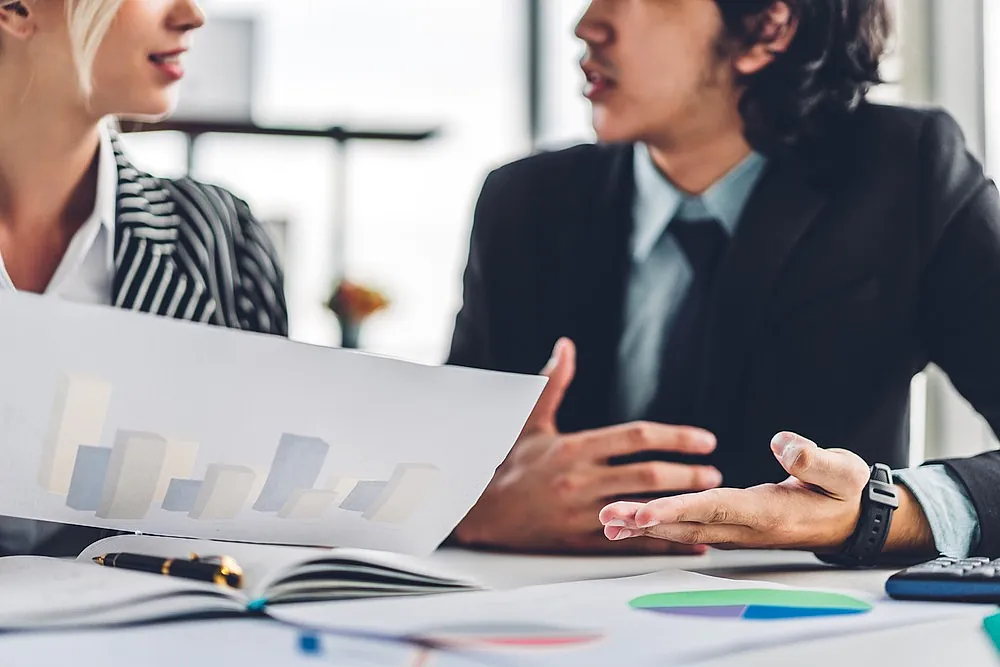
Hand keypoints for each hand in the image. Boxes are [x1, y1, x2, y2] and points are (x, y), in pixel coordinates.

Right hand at [453, 337, 722, 554]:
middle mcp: (579, 479)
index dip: (674, 437)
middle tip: (714, 471)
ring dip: (679, 505)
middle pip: (645, 475)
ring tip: (708, 500)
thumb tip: (565, 345)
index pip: (634, 437)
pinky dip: (662, 543)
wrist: (478, 512)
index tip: (704, 440)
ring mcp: (580, 513)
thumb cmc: (507, 463)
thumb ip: (553, 383)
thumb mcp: (530, 422)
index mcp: (573, 447)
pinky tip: (690, 540)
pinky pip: (628, 542)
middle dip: (686, 473)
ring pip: (641, 510)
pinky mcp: (578, 540)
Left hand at [599, 431, 934, 555]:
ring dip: (645, 527)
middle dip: (644, 522)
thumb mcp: (841, 471)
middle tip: (606, 518)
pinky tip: (635, 525)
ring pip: (683, 530)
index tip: (643, 512)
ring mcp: (738, 531)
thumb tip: (783, 442)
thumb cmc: (845, 491)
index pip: (713, 509)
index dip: (676, 510)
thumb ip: (813, 458)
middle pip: (687, 525)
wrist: (854, 520)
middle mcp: (747, 527)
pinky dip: (660, 527)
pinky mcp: (733, 527)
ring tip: (607, 523)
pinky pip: (690, 529)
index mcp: (768, 512)